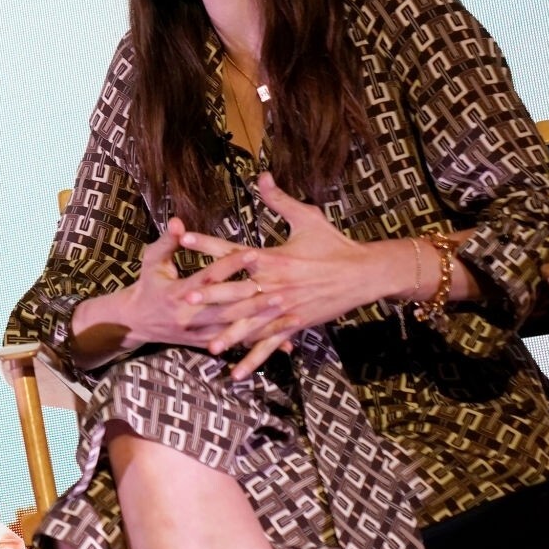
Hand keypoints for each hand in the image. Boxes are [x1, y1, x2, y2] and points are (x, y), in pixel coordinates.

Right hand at [73, 215, 288, 369]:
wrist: (135, 322)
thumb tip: (179, 222)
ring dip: (262, 323)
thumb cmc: (148, 285)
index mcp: (177, 293)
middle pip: (226, 309)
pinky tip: (285, 338)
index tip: (254, 252)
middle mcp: (188, 316)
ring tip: (286, 311)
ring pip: (235, 330)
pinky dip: (261, 341)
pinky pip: (237, 344)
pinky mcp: (206, 344)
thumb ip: (168, 242)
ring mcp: (198, 333)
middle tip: (279, 290)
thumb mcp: (151, 261)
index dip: (231, 265)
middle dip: (253, 300)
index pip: (209, 278)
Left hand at [179, 173, 409, 378]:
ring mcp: (285, 308)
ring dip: (229, 335)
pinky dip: (253, 359)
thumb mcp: (308, 218)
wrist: (365, 273)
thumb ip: (279, 200)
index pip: (235, 250)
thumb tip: (262, 175)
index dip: (208, 244)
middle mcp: (276, 285)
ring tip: (207, 345)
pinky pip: (270, 344)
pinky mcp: (294, 325)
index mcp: (274, 258)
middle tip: (183, 299)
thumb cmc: (334, 244)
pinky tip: (236, 372)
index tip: (183, 238)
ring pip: (252, 324)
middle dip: (210, 296)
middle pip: (237, 291)